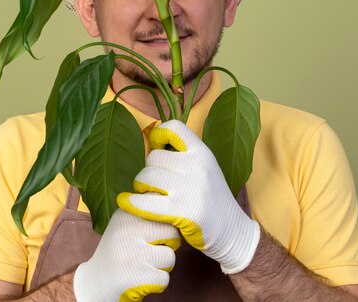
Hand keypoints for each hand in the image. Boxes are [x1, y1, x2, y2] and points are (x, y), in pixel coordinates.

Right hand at [73, 208, 180, 301]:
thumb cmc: (120, 252)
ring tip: (142, 266)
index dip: (163, 228)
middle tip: (148, 253)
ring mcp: (130, 253)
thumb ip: (148, 214)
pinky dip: (156, 284)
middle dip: (166, 246)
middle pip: (172, 233)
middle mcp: (127, 229)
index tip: (151, 236)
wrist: (94, 283)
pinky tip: (140, 280)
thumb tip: (179, 208)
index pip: (163, 212)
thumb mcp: (127, 226)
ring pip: (170, 257)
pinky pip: (164, 279)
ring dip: (161, 267)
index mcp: (126, 213)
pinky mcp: (133, 276)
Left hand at [117, 120, 259, 273]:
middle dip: (148, 170)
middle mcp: (197, 166)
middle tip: (153, 184)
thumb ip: (183, 155)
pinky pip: (145, 202)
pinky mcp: (183, 212)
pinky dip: (131, 202)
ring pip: (146, 176)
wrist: (232, 231)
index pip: (174, 128)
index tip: (157, 146)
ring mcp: (191, 189)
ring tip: (148, 195)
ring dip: (141, 186)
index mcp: (203, 152)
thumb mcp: (205, 168)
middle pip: (153, 157)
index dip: (159, 134)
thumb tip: (153, 142)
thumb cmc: (211, 198)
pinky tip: (125, 202)